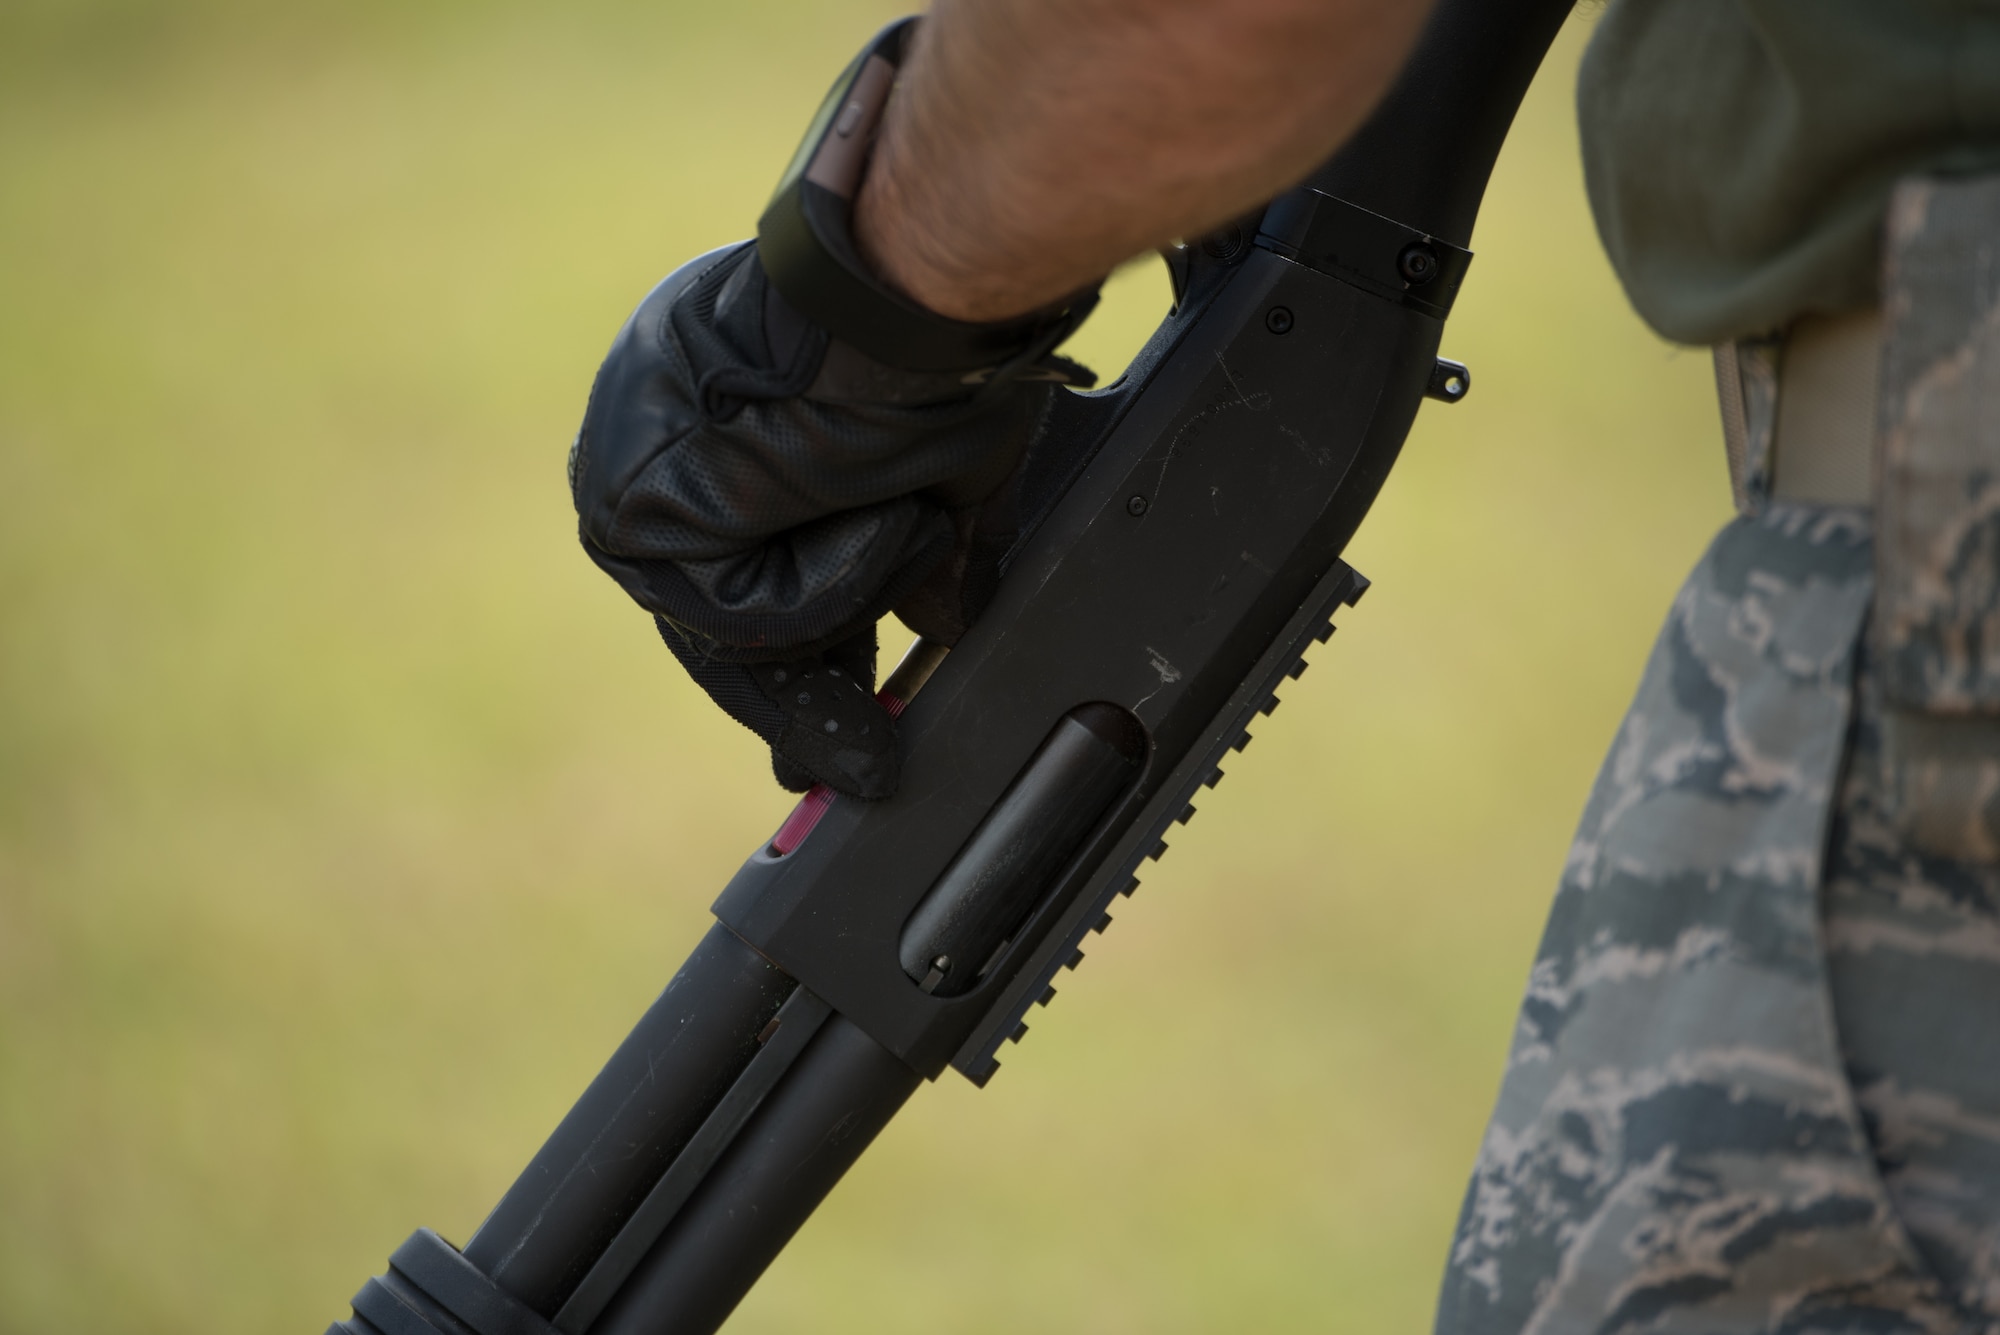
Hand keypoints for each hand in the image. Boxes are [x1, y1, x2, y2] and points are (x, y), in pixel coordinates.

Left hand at [568, 240, 1088, 798]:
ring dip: (841, 601)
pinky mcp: (635, 509)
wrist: (906, 297)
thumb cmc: (933, 349)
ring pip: (737, 622)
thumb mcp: (934, 473)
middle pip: (724, 616)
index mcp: (714, 411)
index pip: (746, 564)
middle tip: (855, 765)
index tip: (840, 734)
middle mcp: (650, 436)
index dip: (807, 648)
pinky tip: (861, 505)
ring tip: (903, 509)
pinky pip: (737, 614)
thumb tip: (946, 623)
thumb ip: (925, 555)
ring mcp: (629, 472)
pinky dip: (823, 583)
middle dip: (804, 694)